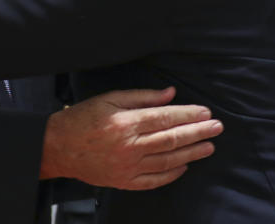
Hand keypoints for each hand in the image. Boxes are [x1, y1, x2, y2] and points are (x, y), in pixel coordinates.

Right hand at [40, 87, 221, 189]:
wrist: (58, 147)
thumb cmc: (83, 119)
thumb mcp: (109, 98)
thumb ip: (142, 96)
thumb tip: (170, 94)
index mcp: (126, 122)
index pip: (166, 118)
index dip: (188, 114)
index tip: (205, 112)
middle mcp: (130, 146)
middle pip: (172, 139)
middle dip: (198, 132)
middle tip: (217, 127)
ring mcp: (128, 167)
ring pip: (168, 160)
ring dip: (192, 153)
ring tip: (209, 146)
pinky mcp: (124, 181)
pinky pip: (154, 180)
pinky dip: (172, 174)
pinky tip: (185, 166)